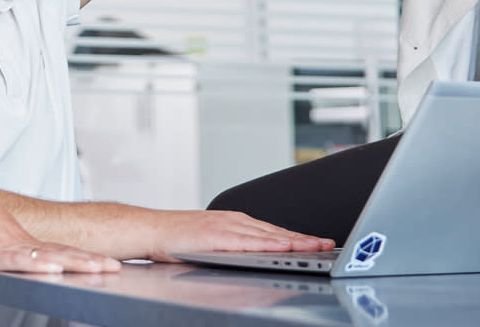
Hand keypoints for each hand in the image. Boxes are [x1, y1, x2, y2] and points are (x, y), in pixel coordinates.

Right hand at [0, 161, 119, 273]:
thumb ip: (11, 248)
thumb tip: (23, 257)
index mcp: (25, 242)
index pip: (62, 251)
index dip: (86, 257)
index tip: (108, 262)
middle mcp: (22, 243)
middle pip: (62, 253)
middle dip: (90, 261)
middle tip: (115, 267)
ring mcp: (8, 247)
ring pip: (48, 256)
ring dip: (75, 262)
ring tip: (97, 268)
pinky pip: (18, 260)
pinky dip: (37, 265)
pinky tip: (53, 268)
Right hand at [143, 209, 334, 263]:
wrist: (152, 229)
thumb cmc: (179, 237)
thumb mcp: (213, 238)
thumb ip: (236, 245)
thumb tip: (259, 256)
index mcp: (236, 222)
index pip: (274, 232)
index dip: (298, 237)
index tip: (318, 242)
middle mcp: (235, 221)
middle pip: (276, 232)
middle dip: (303, 239)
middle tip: (326, 243)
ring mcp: (227, 227)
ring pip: (267, 235)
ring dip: (293, 241)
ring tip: (314, 247)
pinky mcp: (217, 236)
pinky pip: (248, 241)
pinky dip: (267, 244)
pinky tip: (282, 248)